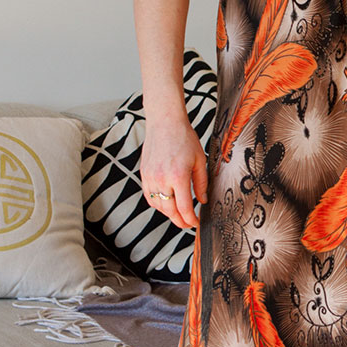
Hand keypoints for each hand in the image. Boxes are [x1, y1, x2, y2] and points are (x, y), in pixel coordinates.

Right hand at [139, 115, 207, 230]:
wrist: (165, 123)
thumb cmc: (184, 137)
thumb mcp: (200, 160)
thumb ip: (201, 183)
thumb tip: (203, 200)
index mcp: (178, 176)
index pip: (184, 208)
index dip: (191, 219)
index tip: (196, 223)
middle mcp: (161, 179)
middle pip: (169, 211)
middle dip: (180, 221)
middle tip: (188, 223)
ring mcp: (150, 177)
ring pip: (158, 206)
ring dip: (168, 213)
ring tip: (179, 214)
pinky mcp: (144, 174)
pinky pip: (149, 196)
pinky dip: (158, 203)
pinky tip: (166, 203)